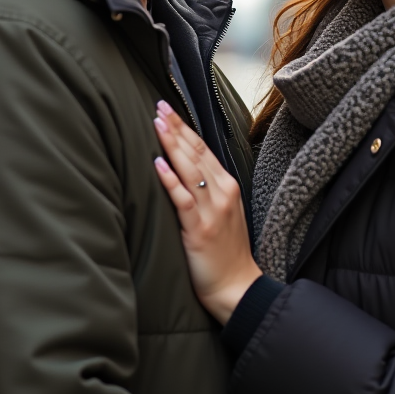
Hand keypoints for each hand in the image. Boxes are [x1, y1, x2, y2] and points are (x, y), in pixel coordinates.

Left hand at [152, 101, 261, 323]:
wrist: (237, 287)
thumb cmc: (227, 251)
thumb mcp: (223, 212)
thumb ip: (207, 188)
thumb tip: (183, 166)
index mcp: (227, 186)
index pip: (203, 149)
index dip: (185, 128)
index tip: (168, 109)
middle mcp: (222, 193)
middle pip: (196, 153)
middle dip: (176, 127)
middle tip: (158, 106)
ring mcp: (212, 210)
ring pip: (189, 169)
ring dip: (172, 145)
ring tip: (157, 124)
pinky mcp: (199, 229)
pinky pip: (183, 199)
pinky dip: (170, 180)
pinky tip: (158, 164)